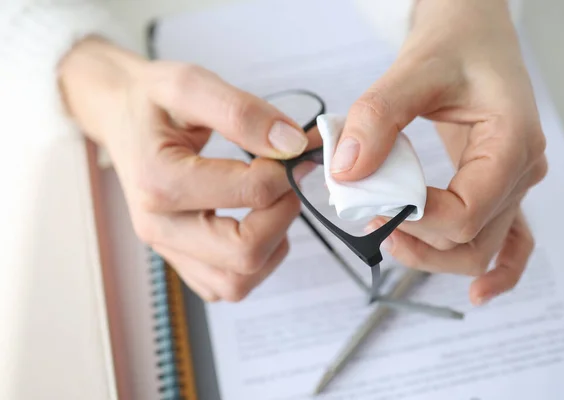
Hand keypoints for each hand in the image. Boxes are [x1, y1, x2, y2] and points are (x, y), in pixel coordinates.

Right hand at [59, 37, 310, 301]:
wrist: (118, 116)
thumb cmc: (150, 100)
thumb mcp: (191, 84)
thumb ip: (241, 112)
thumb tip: (292, 144)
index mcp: (159, 181)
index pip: (250, 193)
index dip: (286, 169)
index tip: (294, 146)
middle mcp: (158, 226)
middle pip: (244, 254)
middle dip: (283, 214)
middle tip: (287, 180)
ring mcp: (167, 249)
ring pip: (237, 282)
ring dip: (272, 245)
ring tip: (272, 203)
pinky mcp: (179, 259)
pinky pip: (226, 286)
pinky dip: (255, 263)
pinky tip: (256, 224)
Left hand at [332, 0, 546, 304]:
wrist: (472, 35)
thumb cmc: (455, 46)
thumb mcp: (413, 71)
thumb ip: (376, 118)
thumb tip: (347, 172)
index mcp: (511, 142)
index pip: (467, 214)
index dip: (417, 221)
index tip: (373, 205)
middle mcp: (519, 170)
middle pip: (474, 243)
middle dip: (419, 245)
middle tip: (371, 223)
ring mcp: (512, 184)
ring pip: (482, 250)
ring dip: (436, 256)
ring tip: (390, 239)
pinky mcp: (497, 187)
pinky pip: (510, 243)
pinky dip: (497, 272)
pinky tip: (478, 295)